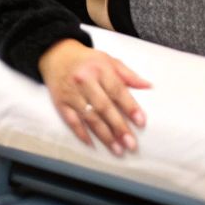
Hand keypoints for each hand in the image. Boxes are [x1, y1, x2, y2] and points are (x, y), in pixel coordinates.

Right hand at [38, 39, 149, 155]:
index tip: (141, 122)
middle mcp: (84, 81)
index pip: (117, 90)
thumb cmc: (87, 60)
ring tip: (117, 149)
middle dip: (119, 127)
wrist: (56, 54)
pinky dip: (81, 133)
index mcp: (99, 69)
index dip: (130, 107)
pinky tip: (92, 144)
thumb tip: (148, 86)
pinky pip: (71, 120)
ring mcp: (71, 93)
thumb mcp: (108, 60)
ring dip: (104, 135)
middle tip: (131, 144)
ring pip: (89, 117)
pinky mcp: (60, 102)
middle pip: (104, 107)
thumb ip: (128, 74)